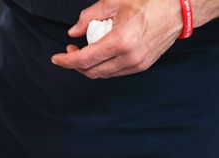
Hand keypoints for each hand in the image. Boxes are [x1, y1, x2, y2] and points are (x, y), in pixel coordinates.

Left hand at [51, 0, 182, 78]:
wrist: (178, 9)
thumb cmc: (149, 2)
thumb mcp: (113, 2)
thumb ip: (89, 17)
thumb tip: (74, 32)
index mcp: (120, 41)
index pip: (85, 59)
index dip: (66, 61)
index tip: (56, 58)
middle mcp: (129, 57)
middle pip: (91, 71)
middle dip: (75, 64)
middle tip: (71, 50)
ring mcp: (137, 64)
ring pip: (103, 74)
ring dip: (89, 66)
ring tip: (84, 50)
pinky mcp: (142, 66)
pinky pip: (115, 72)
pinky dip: (103, 66)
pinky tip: (100, 54)